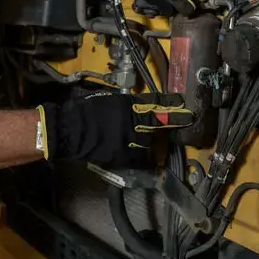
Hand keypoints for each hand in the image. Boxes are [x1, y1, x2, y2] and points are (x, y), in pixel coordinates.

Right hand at [37, 92, 192, 165]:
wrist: (70, 130)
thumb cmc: (83, 111)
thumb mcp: (105, 100)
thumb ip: (122, 104)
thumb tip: (131, 106)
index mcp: (127, 104)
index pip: (154, 103)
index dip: (170, 104)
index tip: (183, 104)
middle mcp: (133, 121)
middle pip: (159, 122)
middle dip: (175, 121)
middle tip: (188, 120)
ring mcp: (130, 139)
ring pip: (149, 142)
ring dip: (149, 142)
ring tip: (146, 141)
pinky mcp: (124, 155)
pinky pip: (139, 158)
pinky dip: (140, 158)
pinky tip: (140, 158)